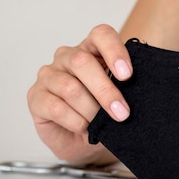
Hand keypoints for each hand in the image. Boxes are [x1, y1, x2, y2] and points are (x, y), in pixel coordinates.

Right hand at [27, 24, 131, 164]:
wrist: (84, 143)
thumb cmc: (104, 116)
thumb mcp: (121, 100)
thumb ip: (128, 89)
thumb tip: (142, 92)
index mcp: (92, 51)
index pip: (101, 35)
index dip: (114, 51)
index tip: (128, 75)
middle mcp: (68, 58)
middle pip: (82, 62)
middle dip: (106, 91)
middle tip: (122, 113)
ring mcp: (49, 76)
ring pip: (70, 88)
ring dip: (91, 111)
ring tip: (100, 124)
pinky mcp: (36, 97)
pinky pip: (56, 107)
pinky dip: (75, 121)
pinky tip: (84, 128)